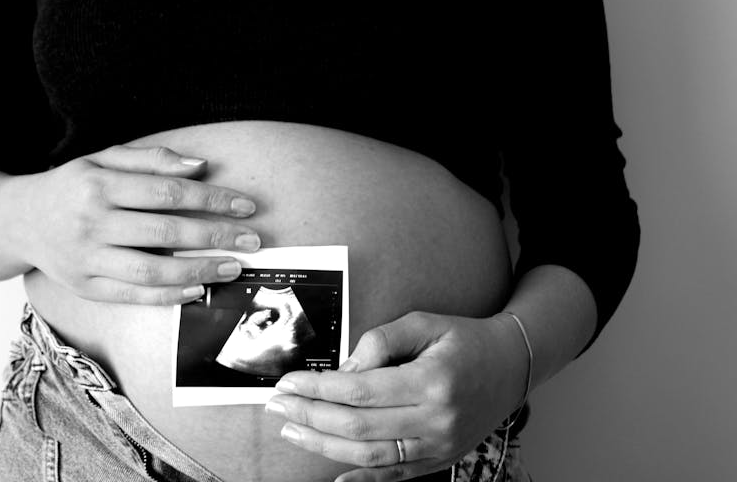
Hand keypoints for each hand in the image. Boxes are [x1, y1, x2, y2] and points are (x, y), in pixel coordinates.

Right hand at [18, 144, 260, 304]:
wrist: (20, 220)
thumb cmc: (73, 185)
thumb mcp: (104, 158)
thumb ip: (153, 160)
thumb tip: (202, 167)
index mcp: (98, 185)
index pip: (167, 193)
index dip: (212, 200)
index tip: (246, 206)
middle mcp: (91, 223)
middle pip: (165, 233)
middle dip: (216, 237)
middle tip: (252, 241)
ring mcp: (86, 259)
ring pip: (152, 271)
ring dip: (199, 271)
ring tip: (233, 268)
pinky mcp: (85, 287)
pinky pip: (133, 296)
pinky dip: (169, 296)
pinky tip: (197, 288)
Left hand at [265, 311, 528, 480]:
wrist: (511, 366)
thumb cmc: (464, 340)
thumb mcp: (423, 323)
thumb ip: (380, 341)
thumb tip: (344, 371)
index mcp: (431, 382)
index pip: (359, 391)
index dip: (317, 389)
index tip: (288, 383)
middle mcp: (436, 420)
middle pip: (358, 427)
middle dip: (310, 417)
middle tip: (278, 407)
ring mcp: (439, 446)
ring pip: (371, 457)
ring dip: (324, 446)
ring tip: (292, 431)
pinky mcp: (439, 460)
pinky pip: (395, 476)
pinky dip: (363, 480)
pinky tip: (334, 476)